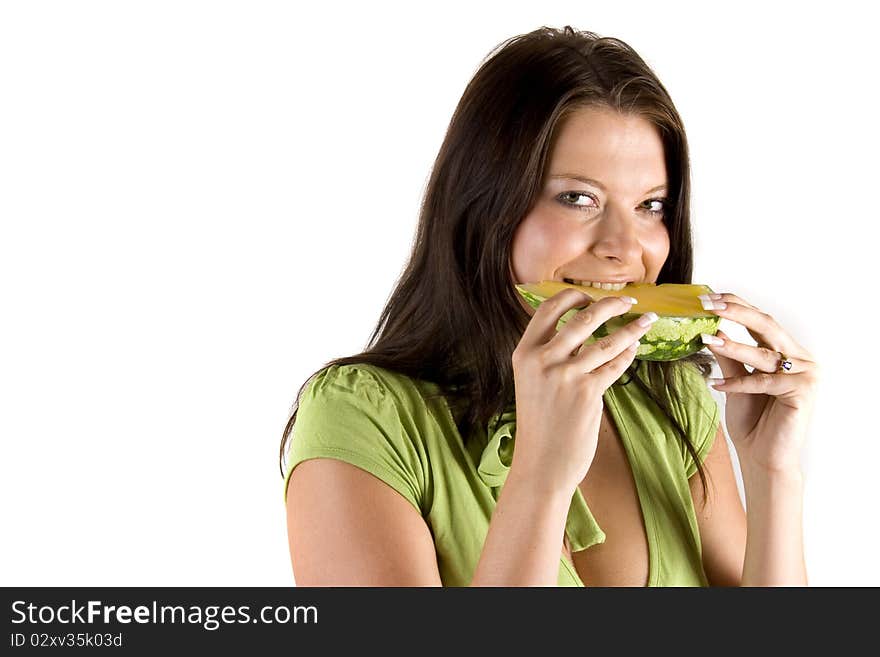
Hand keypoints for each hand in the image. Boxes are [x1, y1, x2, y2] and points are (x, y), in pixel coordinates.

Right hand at [511, 288, 653, 492]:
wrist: (541, 464)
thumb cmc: (539, 424)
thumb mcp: (531, 382)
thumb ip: (549, 355)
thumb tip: (582, 328)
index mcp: (524, 353)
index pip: (549, 308)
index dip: (574, 296)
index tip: (592, 295)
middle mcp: (542, 360)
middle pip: (583, 317)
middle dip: (611, 304)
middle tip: (628, 301)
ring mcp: (565, 376)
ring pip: (606, 340)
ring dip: (631, 327)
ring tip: (646, 320)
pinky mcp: (588, 393)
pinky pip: (615, 365)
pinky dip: (628, 354)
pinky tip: (635, 349)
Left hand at [699, 293, 819, 472]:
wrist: (763, 456)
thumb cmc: (752, 420)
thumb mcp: (735, 381)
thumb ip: (728, 356)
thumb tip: (710, 329)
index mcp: (787, 351)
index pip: (761, 320)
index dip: (736, 305)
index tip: (707, 297)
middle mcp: (801, 358)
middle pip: (767, 326)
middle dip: (736, 312)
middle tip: (709, 304)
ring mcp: (806, 374)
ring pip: (763, 354)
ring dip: (732, 347)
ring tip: (706, 339)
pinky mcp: (802, 392)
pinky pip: (763, 382)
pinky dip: (738, 383)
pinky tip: (715, 385)